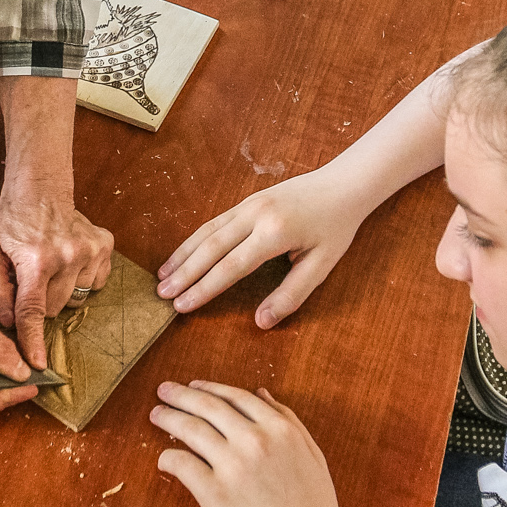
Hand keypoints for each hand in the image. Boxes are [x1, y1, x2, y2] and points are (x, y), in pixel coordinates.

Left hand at [0, 186, 113, 367]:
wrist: (40, 189)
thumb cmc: (10, 222)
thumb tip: (9, 322)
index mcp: (36, 259)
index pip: (32, 311)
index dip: (32, 340)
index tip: (36, 363)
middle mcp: (68, 256)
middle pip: (55, 309)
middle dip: (40, 303)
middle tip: (30, 281)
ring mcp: (90, 251)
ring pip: (76, 299)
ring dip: (60, 292)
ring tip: (49, 269)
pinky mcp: (105, 247)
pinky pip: (95, 284)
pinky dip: (80, 281)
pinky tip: (68, 263)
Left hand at [151, 381, 344, 506]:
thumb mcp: (313, 459)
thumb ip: (291, 422)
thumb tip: (263, 393)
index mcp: (282, 430)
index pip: (237, 397)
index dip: (211, 388)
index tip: (194, 386)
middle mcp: (255, 441)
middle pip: (208, 406)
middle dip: (182, 395)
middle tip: (164, 390)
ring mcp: (233, 466)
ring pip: (190, 429)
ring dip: (169, 418)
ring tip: (156, 415)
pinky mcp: (214, 493)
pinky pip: (181, 464)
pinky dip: (168, 457)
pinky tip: (163, 459)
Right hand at [157, 170, 374, 326]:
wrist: (344, 184)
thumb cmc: (336, 227)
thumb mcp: (322, 265)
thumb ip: (291, 294)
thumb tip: (261, 322)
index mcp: (275, 233)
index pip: (231, 267)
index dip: (204, 289)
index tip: (182, 306)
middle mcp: (256, 215)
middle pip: (210, 248)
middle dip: (184, 273)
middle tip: (161, 296)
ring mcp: (249, 204)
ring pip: (207, 232)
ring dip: (182, 255)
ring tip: (161, 277)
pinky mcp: (247, 200)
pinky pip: (215, 222)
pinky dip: (194, 240)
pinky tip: (183, 254)